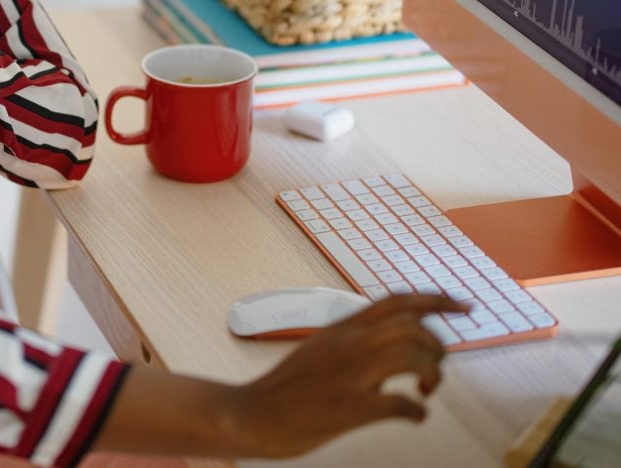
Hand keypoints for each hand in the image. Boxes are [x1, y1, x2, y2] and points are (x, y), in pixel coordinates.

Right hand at [220, 293, 466, 457]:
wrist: (251, 414)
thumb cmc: (286, 389)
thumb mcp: (319, 348)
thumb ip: (352, 341)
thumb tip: (388, 346)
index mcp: (342, 328)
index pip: (397, 300)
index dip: (437, 299)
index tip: (464, 306)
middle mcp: (348, 344)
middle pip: (411, 325)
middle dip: (438, 345)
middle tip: (435, 367)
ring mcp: (348, 375)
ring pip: (411, 354)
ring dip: (431, 373)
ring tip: (424, 389)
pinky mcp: (348, 408)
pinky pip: (400, 405)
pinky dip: (417, 411)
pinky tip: (412, 416)